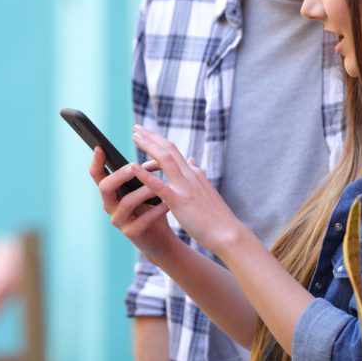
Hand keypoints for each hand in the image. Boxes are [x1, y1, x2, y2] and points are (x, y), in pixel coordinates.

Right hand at [89, 146, 180, 260]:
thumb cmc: (153, 207)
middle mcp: (110, 205)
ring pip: (127, 202)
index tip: (100, 147)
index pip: (97, 174)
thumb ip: (147, 170)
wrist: (161, 237)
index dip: (96, 161)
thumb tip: (156, 146)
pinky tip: (167, 205)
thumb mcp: (147, 186)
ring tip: (160, 185)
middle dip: (120, 174)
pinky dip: (156, 210)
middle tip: (134, 165)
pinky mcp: (131, 233)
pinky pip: (142, 220)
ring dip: (145, 191)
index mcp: (112, 191)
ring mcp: (119, 220)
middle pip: (105, 186)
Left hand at [130, 126, 244, 255]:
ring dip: (149, 145)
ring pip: (165, 159)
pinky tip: (133, 167)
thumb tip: (191, 159)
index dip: (159, 141)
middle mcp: (190, 175)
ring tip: (134, 136)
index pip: (174, 151)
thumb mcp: (206, 190)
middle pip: (169, 148)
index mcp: (195, 173)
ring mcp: (185, 187)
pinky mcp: (180, 202)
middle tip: (136, 127)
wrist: (228, 233)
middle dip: (151, 137)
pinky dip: (146, 174)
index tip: (146, 134)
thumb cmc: (216, 217)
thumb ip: (196, 175)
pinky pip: (160, 186)